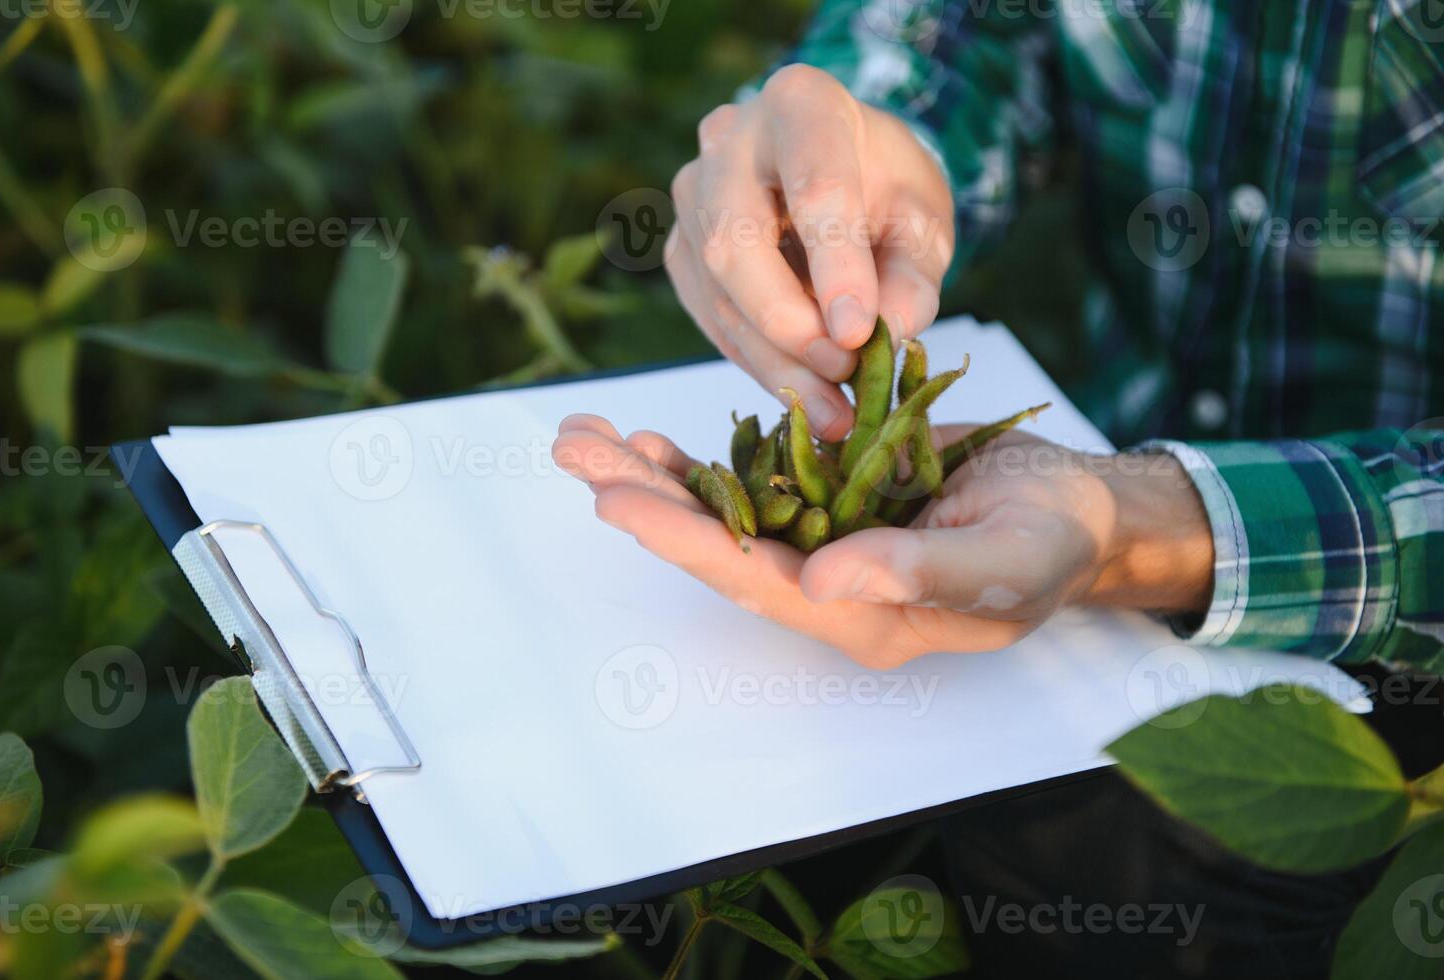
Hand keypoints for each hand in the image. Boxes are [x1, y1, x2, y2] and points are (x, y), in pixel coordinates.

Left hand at [552, 415, 1213, 668]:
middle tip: (570, 452)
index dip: (685, 539)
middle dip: (642, 500)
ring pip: (722, 507)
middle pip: (718, 542)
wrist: (1073, 507)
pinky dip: (702, 455)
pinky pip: (753, 474)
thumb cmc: (1052, 545)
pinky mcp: (829, 490)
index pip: (755, 578)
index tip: (616, 501)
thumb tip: (821, 583)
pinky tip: (649, 437)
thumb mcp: (1004, 564)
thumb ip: (919, 575)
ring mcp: (822, 534)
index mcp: (858, 615)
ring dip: (652, 474)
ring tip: (582, 436)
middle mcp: (825, 581)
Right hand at [667, 65, 953, 439]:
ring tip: (833, 412)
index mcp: (800, 104)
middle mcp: (728, 141)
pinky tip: (803, 395)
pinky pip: (710, 316)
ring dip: (774, 359)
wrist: (843, 173)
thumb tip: (891, 331)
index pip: (814, 187)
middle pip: (736, 240)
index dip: (836, 267)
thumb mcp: (922, 219)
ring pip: (717, 289)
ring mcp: (692, 195)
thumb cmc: (883, 186)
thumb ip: (913, 272)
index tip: (861, 333)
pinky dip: (757, 363)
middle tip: (843, 370)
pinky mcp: (680, 250)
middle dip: (788, 321)